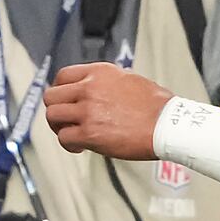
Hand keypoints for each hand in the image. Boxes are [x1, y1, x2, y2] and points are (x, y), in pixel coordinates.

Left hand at [45, 64, 173, 160]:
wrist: (168, 125)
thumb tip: (98, 91)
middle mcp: (89, 88)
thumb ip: (107, 83)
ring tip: (72, 135)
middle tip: (65, 121)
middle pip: (51, 96)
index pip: (63, 76)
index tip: (65, 101)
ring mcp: (87, 111)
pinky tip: (80, 147)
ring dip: (59, 127)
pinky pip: (64, 138)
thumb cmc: (156, 106)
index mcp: (99, 73)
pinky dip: (69, 145)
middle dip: (56, 110)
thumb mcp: (129, 79)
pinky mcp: (89, 133)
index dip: (60, 90)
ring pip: (52, 116)